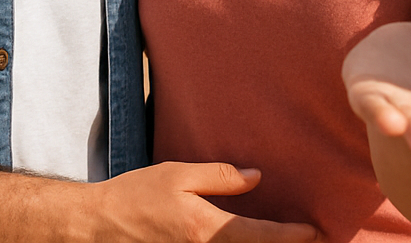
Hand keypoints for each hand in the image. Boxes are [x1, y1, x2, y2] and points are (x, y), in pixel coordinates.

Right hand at [88, 161, 320, 242]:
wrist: (97, 227)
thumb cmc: (136, 196)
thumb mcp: (177, 174)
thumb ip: (218, 177)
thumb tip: (256, 177)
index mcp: (204, 228)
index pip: (257, 235)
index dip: (288, 236)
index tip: (313, 233)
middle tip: (312, 241)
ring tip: (281, 241)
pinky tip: (245, 241)